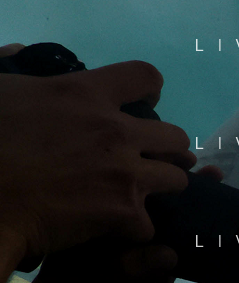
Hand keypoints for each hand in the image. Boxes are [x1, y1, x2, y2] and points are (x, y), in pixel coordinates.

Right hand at [0, 58, 193, 260]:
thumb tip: (20, 52)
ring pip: (177, 179)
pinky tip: (116, 231)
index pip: (144, 76)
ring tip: (140, 196)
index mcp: (84, 94)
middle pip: (174, 136)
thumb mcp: (0, 90)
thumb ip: (22, 73)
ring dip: (161, 188)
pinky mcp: (124, 211)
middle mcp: (116, 130)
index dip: (151, 90)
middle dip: (167, 150)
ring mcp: (126, 172)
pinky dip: (134, 230)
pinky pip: (148, 224)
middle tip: (150, 160)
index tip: (148, 102)